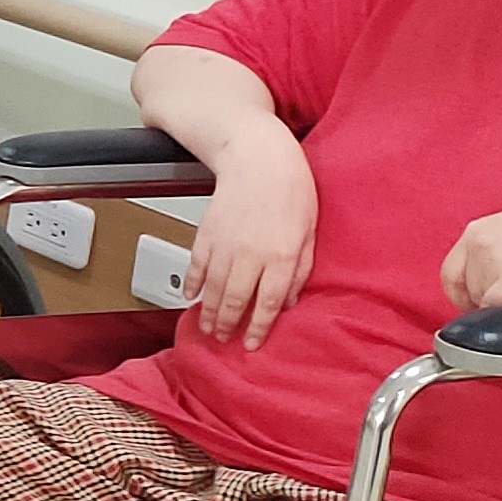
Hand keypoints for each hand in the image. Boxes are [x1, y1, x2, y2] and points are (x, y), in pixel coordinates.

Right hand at [189, 128, 318, 348]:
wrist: (258, 156)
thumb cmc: (291, 189)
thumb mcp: (309, 230)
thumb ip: (301, 267)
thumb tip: (289, 299)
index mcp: (281, 256)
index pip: (268, 303)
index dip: (258, 328)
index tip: (252, 344)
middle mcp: (250, 254)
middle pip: (235, 300)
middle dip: (228, 325)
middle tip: (222, 340)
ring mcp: (225, 244)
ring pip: (213, 287)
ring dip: (208, 311)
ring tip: (206, 326)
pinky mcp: (206, 232)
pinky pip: (196, 264)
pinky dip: (192, 282)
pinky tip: (191, 295)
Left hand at [442, 195, 501, 311]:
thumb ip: (493, 250)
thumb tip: (487, 278)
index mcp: (475, 231)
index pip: (449, 272)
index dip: (457, 293)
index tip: (468, 303)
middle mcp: (477, 245)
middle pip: (467, 289)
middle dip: (485, 299)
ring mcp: (491, 263)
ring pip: (483, 300)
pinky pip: (497, 308)